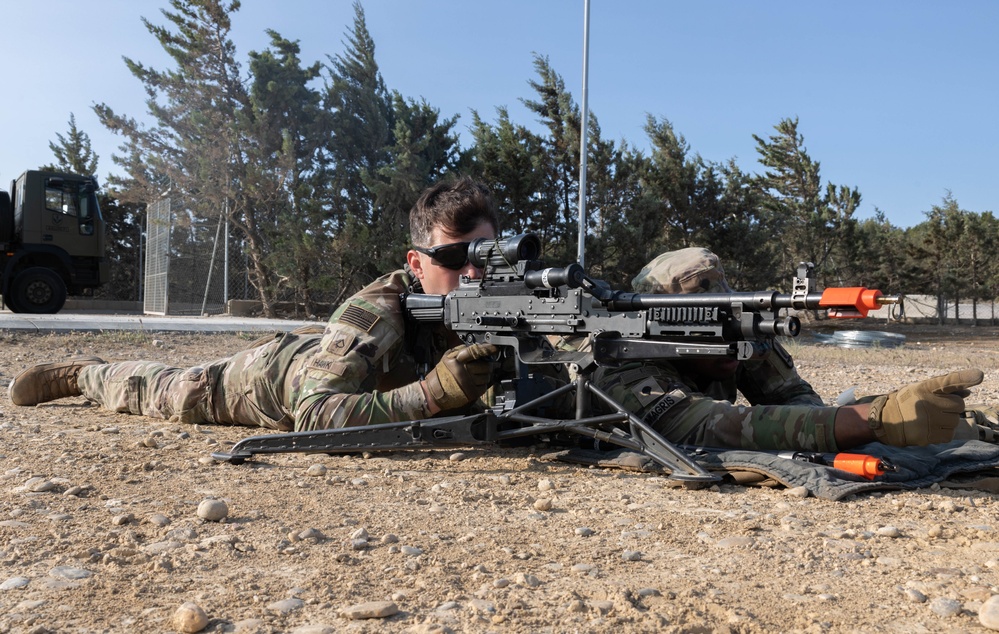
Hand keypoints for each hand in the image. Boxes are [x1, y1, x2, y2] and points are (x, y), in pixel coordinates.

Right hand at [424, 343, 497, 411]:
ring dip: (485, 375)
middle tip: (485, 365)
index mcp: (456, 361)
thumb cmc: (440, 375)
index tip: (494, 348)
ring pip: (486, 376)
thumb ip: (458, 351)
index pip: (474, 352)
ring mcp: (468, 383)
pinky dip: (482, 384)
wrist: (433, 393)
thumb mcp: (445, 359)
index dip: (485, 349)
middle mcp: (463, 372)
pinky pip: (484, 386)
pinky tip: (476, 383)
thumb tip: (472, 347)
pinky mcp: (471, 393)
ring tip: (479, 375)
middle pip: (484, 366)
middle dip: (487, 365)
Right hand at [868, 369, 983, 445]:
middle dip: (951, 407)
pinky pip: (949, 434)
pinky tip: (931, 429)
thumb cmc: (908, 403)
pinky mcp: (927, 435)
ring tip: (932, 420)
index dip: (964, 378)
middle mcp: (926, 402)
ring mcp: (927, 420)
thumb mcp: (922, 390)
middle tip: (936, 408)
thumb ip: (945, 390)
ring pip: (955, 421)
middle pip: (959, 405)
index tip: (979, 375)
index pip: (948, 381)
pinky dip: (943, 433)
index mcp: (925, 387)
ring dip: (948, 421)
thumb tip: (968, 392)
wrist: (885, 420)